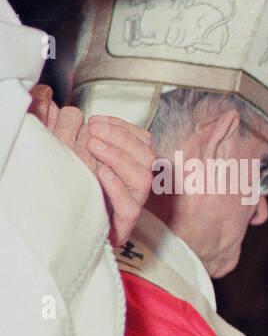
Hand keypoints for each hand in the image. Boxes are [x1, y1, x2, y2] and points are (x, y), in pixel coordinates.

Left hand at [29, 86, 155, 245]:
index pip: (144, 142)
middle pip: (149, 157)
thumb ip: (61, 130)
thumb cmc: (68, 191)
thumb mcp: (66, 156)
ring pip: (144, 179)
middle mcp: (135, 186)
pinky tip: (101, 173)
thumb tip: (50, 101)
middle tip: (93, 130)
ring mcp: (132, 206)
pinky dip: (118, 187)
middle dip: (122, 138)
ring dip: (120, 158)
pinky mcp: (123, 226)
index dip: (124, 127)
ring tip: (94, 146)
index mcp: (130, 168)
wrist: (65, 234)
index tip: (98, 119)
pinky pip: (131, 208)